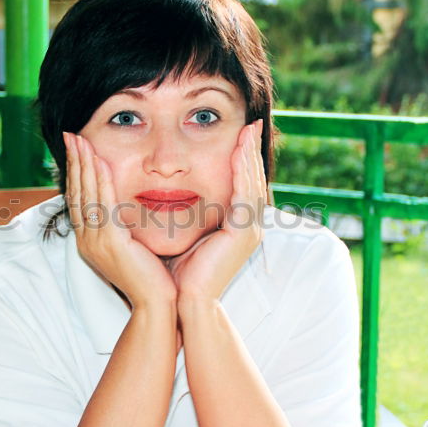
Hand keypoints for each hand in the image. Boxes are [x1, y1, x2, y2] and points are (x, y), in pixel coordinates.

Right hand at [65, 132, 177, 309]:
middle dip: (74, 162)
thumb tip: (129, 207)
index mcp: (90, 241)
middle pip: (76, 193)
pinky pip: (103, 204)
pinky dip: (101, 180)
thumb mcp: (132, 247)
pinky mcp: (110, 242)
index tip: (78, 149)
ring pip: (86, 194)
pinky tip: (101, 161)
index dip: (77, 173)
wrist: (157, 304)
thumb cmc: (152, 278)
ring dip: (83, 164)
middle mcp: (86, 240)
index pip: (79, 199)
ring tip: (80, 140)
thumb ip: (126, 226)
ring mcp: (95, 242)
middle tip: (71, 136)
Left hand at [166, 120, 266, 303]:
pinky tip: (239, 151)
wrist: (186, 302)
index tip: (240, 135)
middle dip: (252, 151)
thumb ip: (190, 215)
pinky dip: (243, 171)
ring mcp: (250, 231)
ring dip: (250, 155)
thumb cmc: (180, 274)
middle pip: (254, 180)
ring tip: (248, 131)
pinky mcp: (243, 233)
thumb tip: (173, 192)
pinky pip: (245, 194)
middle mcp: (250, 227)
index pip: (244, 186)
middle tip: (252, 124)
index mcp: (239, 228)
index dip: (243, 160)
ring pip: (253, 184)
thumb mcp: (188, 235)